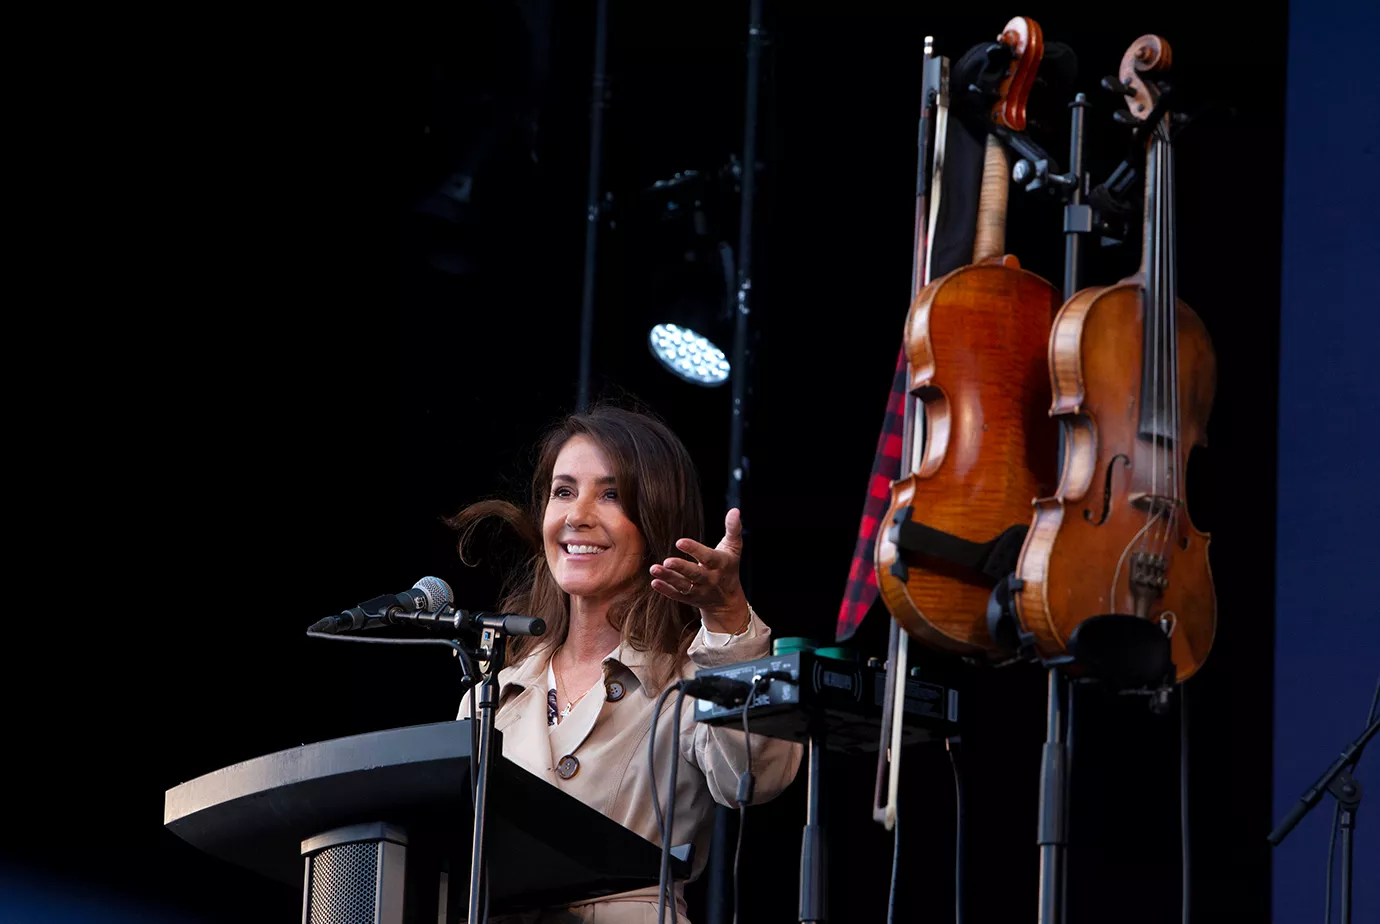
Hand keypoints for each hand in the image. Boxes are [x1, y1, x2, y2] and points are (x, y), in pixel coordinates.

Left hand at [650, 508, 749, 632]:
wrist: (727, 600)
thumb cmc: (728, 566)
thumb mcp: (734, 548)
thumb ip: (733, 529)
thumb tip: (735, 510)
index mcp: (721, 564)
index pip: (708, 557)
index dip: (695, 550)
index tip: (679, 542)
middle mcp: (710, 579)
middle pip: (695, 574)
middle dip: (681, 568)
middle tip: (667, 561)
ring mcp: (700, 591)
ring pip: (683, 586)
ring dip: (668, 578)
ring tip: (654, 569)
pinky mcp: (690, 599)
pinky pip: (677, 595)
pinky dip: (666, 590)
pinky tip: (654, 582)